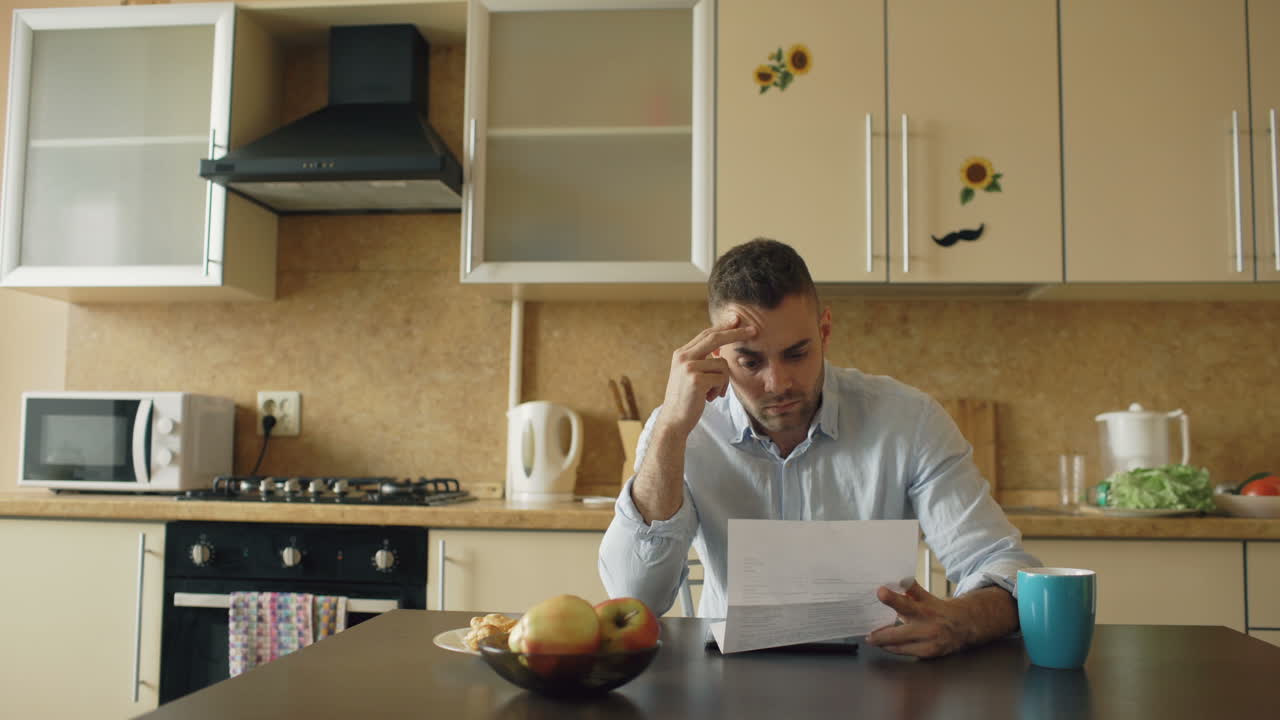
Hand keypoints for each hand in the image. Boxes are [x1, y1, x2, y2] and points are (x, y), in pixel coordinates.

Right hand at [655, 315, 755, 437]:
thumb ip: (702, 361)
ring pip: (722, 364)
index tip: (736, 319)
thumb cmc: (686, 399)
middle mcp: (683, 357)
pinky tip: (708, 398)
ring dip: (723, 381)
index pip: (706, 334)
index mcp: (681, 354)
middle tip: (754, 331)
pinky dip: (719, 390)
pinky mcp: (696, 379)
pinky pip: (721, 378)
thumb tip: (721, 350)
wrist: (674, 420)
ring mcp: (688, 367)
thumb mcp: (691, 375)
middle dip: (736, 333)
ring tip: (712, 393)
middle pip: (715, 338)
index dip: (723, 326)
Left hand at [864, 582, 974, 657]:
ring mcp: (929, 642)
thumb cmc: (939, 610)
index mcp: (926, 609)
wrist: (964, 626)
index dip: (892, 598)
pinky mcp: (930, 653)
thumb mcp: (926, 596)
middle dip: (881, 635)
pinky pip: (907, 652)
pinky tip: (886, 646)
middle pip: (900, 633)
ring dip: (885, 644)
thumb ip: (911, 589)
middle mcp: (928, 627)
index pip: (907, 603)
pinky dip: (895, 649)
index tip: (880, 592)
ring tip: (873, 640)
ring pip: (901, 646)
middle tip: (868, 635)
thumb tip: (896, 580)